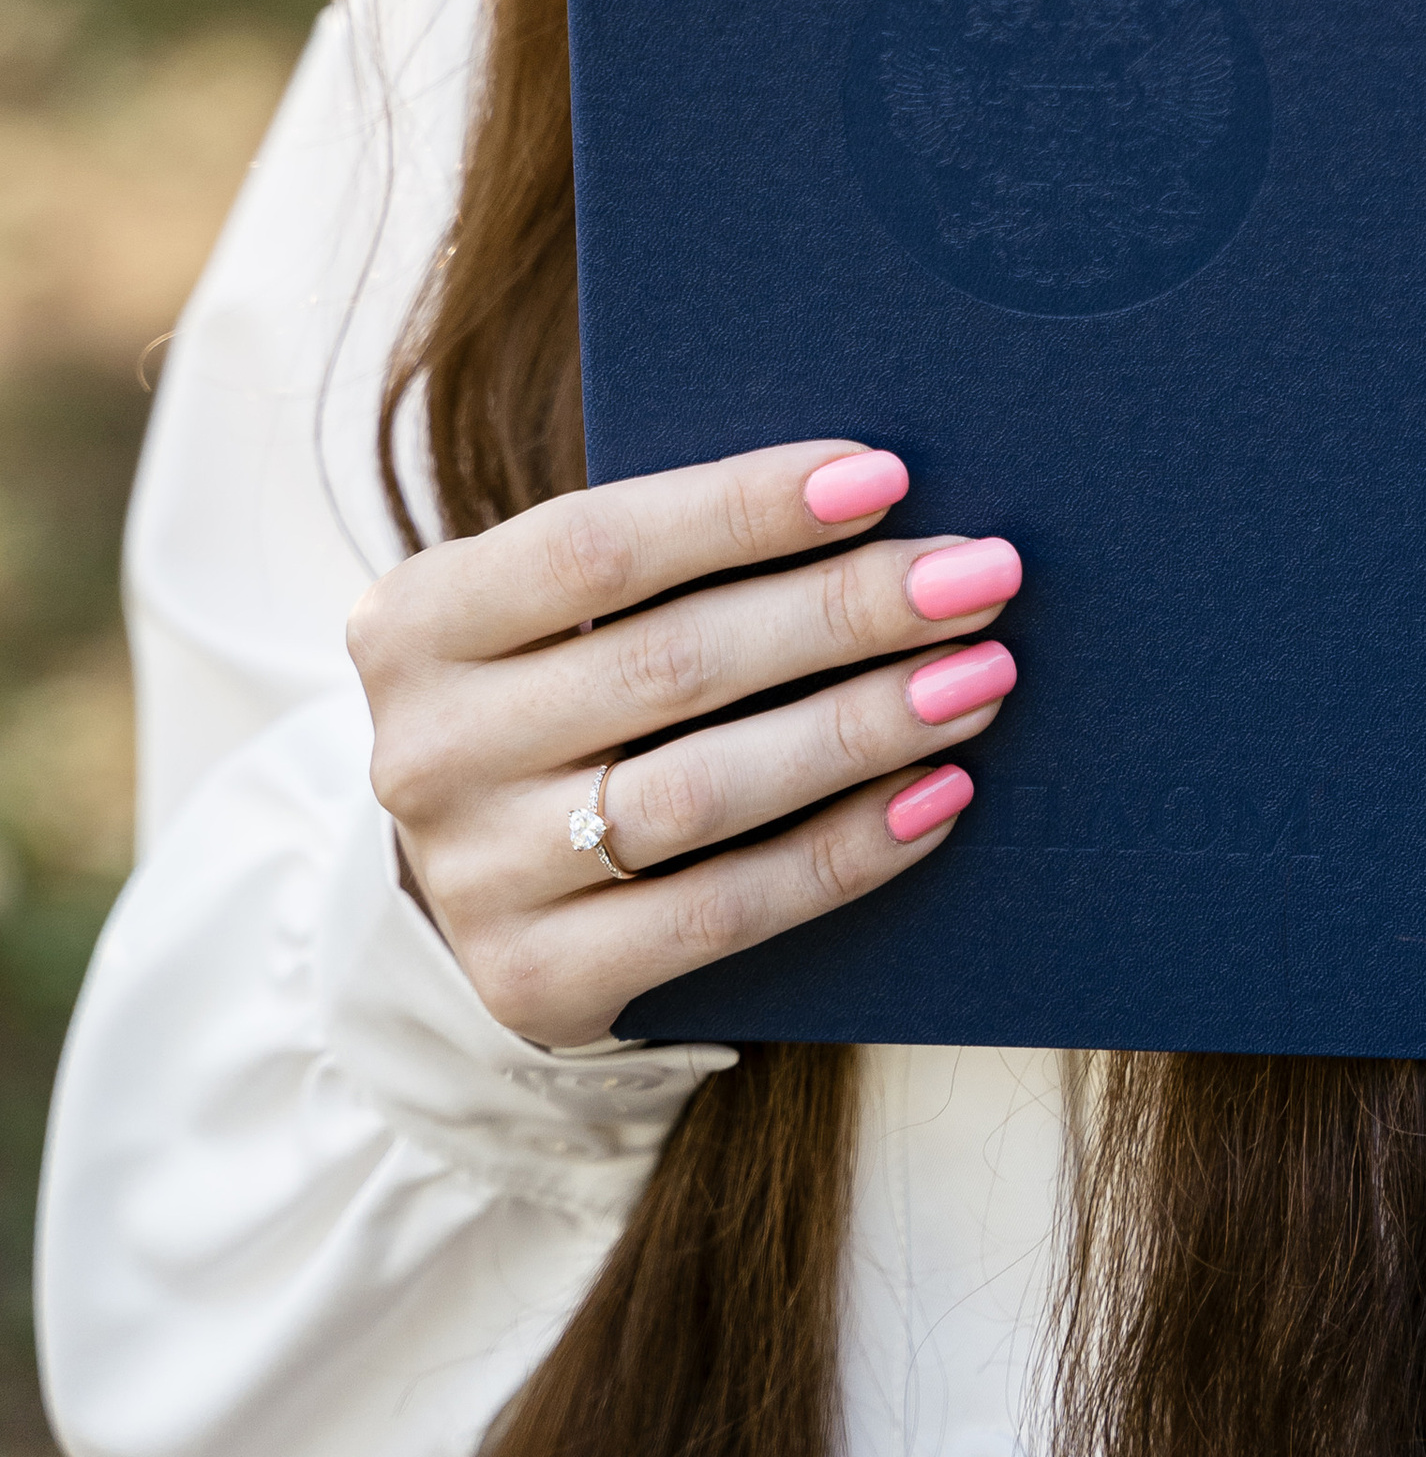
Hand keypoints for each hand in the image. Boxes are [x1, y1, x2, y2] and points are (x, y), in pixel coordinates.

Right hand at [347, 438, 1020, 1049]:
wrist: (474, 881)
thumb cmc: (564, 690)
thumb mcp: (558, 614)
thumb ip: (670, 561)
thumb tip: (875, 495)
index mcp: (415, 621)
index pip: (596, 547)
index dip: (745, 507)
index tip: (885, 475)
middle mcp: (425, 750)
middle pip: (672, 663)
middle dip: (846, 610)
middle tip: (980, 573)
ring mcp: (475, 877)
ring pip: (703, 791)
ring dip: (863, 727)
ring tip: (980, 677)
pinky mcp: (538, 981)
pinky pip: (724, 912)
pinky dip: (844, 850)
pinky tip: (937, 796)